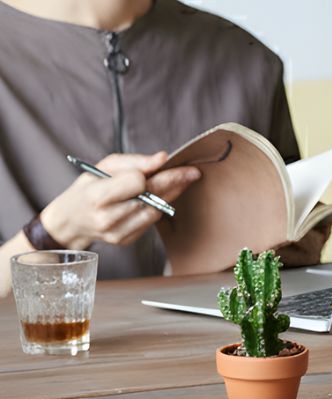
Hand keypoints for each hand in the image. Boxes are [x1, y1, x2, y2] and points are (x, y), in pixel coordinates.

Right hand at [38, 152, 200, 249]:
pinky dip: (158, 207)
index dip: (149, 173)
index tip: (164, 163)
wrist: (70, 220)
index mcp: (97, 196)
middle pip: (151, 197)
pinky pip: (150, 222)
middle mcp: (106, 218)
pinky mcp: (124, 241)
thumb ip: (134, 162)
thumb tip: (162, 158)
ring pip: (155, 211)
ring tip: (181, 181)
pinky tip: (160, 197)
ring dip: (171, 195)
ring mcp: (116, 233)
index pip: (137, 183)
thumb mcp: (104, 167)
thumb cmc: (89, 188)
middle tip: (194, 172)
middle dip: (175, 182)